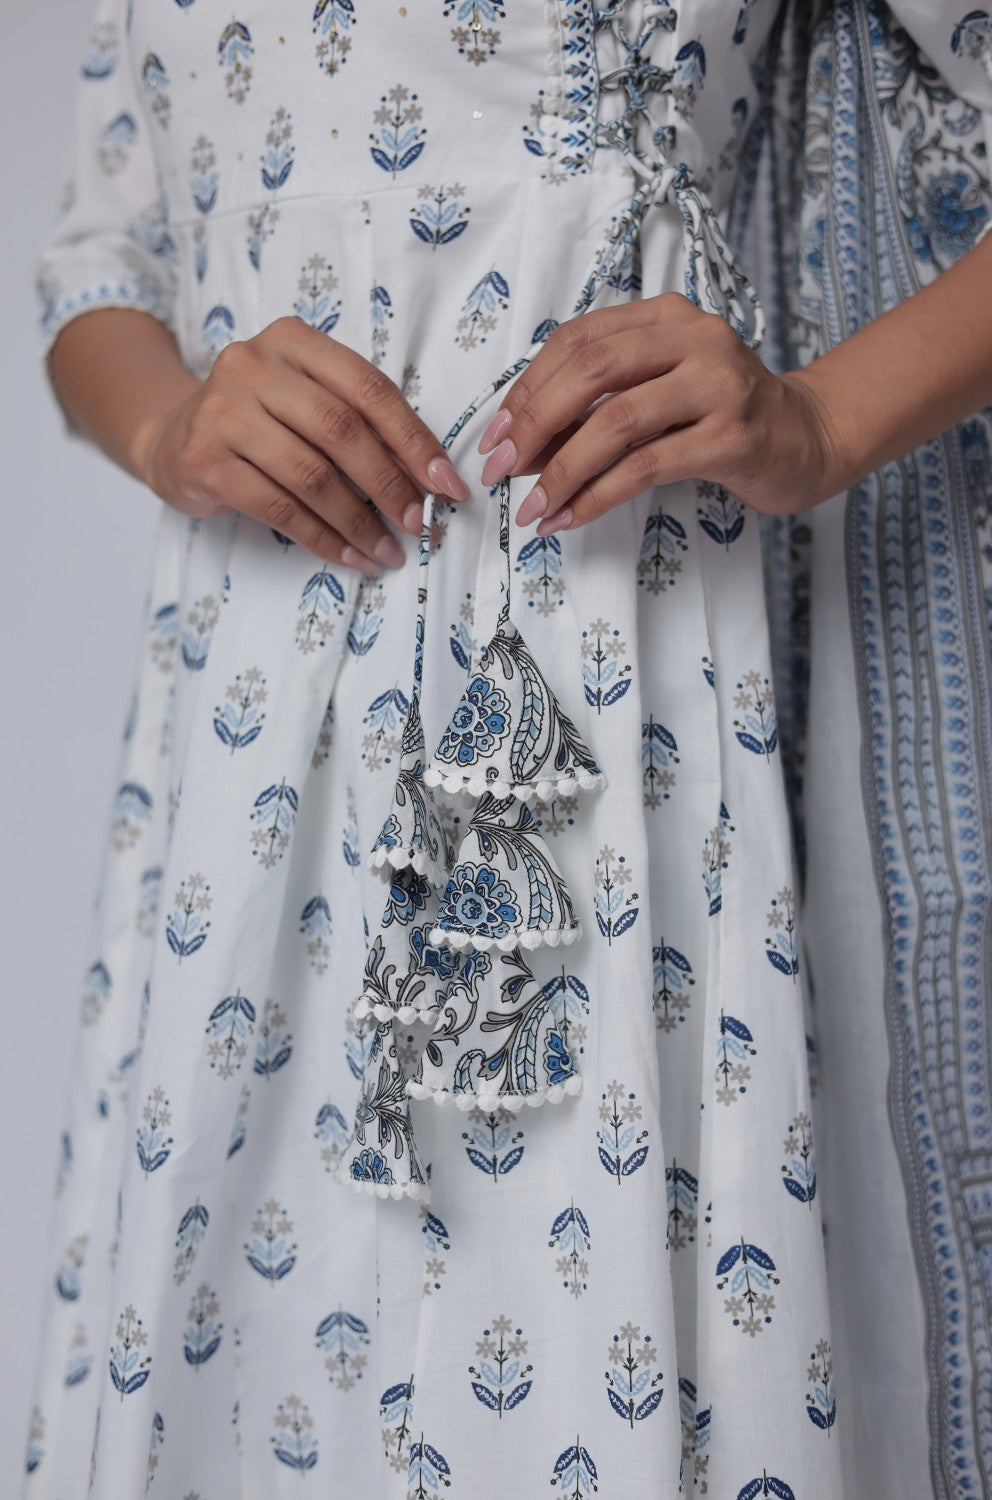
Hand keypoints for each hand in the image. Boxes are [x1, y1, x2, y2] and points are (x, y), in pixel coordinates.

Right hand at [138, 316, 468, 573]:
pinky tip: (348, 556)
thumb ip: (359, 423)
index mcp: (293, 341)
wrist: (175, 437)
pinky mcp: (204, 459)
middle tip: (419, 525)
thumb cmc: (261, 422)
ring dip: (358, 521)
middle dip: (389, 485)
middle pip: (340, 430)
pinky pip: (278, 507)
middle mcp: (253, 365)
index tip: (446, 484)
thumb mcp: (306, 402)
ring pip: (310, 474)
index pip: (369, 388)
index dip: (414, 439)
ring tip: (387, 551)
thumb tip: (429, 478)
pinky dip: (322, 538)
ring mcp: (223, 411)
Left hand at [475, 293, 842, 535]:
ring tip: (534, 508)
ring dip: (563, 470)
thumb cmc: (721, 416)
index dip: (527, 389)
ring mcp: (718, 384)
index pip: (578, 341)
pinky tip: (572, 517)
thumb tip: (523, 445)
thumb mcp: (658, 390)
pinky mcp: (732, 436)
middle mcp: (693, 338)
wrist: (807, 439)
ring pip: (616, 422)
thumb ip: (600, 403)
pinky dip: (598, 496)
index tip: (495, 437)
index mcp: (665, 316)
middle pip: (591, 372)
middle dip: (534, 424)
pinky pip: (647, 466)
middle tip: (501, 469)